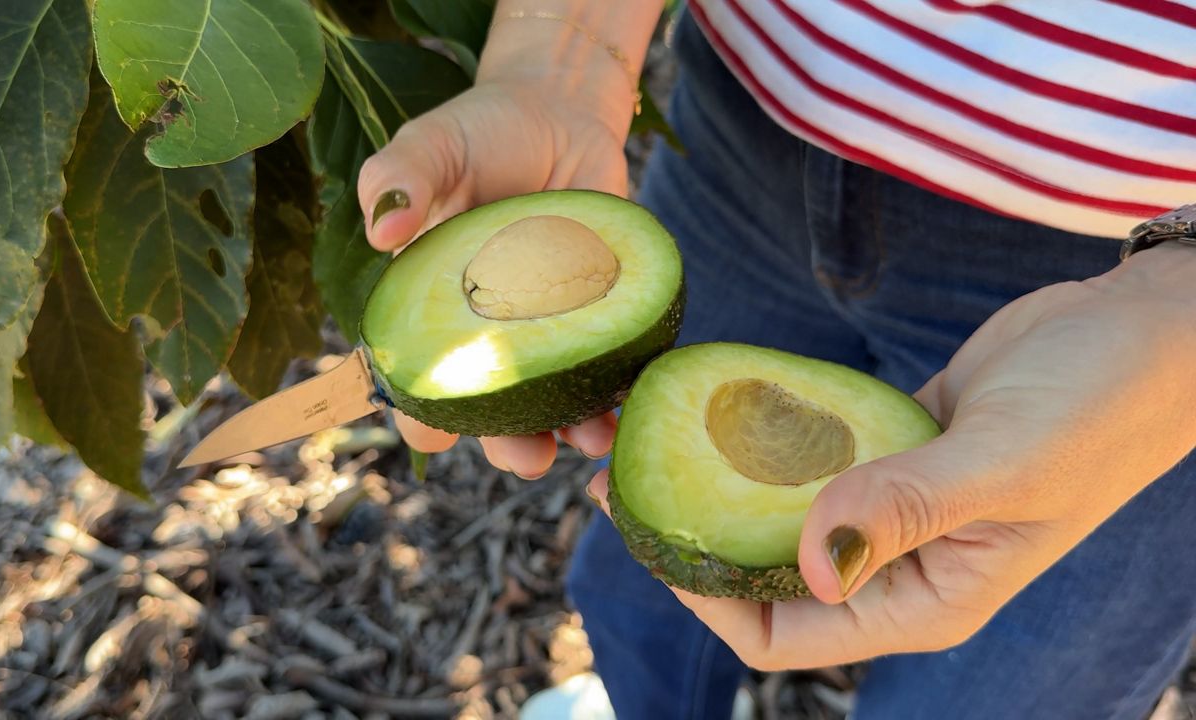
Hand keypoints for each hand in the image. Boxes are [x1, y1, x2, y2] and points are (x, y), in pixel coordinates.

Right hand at [357, 66, 634, 475]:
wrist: (560, 113)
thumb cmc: (482, 131)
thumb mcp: (433, 144)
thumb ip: (400, 177)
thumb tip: (382, 232)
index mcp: (436, 308)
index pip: (420, 375)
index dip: (419, 412)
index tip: (431, 433)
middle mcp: (492, 330)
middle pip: (493, 407)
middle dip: (507, 444)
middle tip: (527, 459)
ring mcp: (548, 327)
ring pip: (556, 399)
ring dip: (572, 430)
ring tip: (592, 440)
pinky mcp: (602, 311)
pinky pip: (610, 360)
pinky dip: (622, 387)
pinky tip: (633, 401)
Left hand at [589, 244, 1195, 668]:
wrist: (1141, 332)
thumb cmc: (1098, 406)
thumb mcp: (1006, 462)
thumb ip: (904, 507)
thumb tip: (808, 558)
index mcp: (925, 600)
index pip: (784, 633)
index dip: (708, 600)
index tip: (651, 532)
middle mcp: (898, 565)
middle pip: (766, 575)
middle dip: (697, 534)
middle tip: (625, 472)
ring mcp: (891, 507)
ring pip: (779, 511)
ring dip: (720, 481)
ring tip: (651, 431)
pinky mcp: (888, 450)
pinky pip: (806, 455)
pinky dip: (763, 438)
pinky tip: (716, 401)